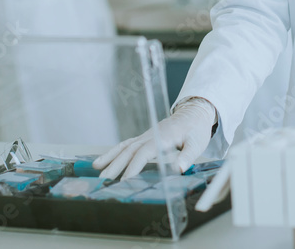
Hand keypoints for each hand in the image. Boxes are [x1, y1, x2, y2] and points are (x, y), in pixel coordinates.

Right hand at [94, 97, 215, 179]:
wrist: (194, 113)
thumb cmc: (196, 129)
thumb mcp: (197, 144)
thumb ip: (187, 156)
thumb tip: (178, 169)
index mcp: (162, 137)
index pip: (144, 153)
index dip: (133, 167)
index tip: (125, 180)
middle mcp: (151, 135)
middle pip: (129, 150)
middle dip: (115, 165)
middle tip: (104, 180)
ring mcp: (146, 136)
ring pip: (125, 146)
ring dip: (111, 157)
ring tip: (97, 169)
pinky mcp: (145, 138)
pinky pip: (127, 144)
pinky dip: (114, 152)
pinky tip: (104, 160)